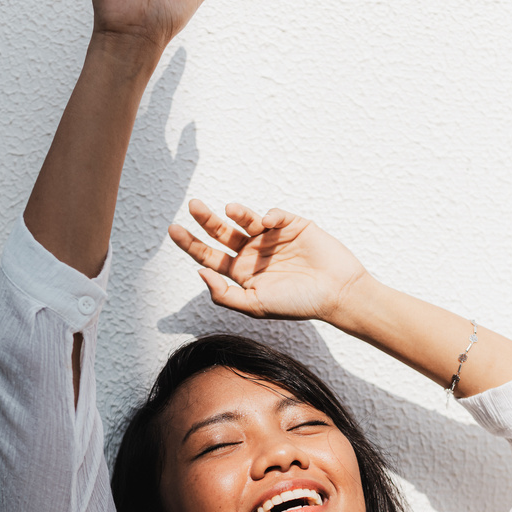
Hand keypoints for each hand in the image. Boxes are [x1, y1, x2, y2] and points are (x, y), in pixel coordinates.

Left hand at [168, 201, 368, 321]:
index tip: (174, 229)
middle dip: (206, 220)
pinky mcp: (293, 225)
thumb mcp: (255, 305)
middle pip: (222, 233)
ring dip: (237, 213)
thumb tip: (200, 274)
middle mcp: (253, 254)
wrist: (337, 294)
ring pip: (246, 220)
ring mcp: (272, 239)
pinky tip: (268, 222)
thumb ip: (225, 294)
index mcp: (241, 273)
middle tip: (193, 206)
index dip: (191, 243)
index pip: (209, 256)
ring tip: (230, 210)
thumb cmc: (297, 304)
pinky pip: (275, 215)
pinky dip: (269, 215)